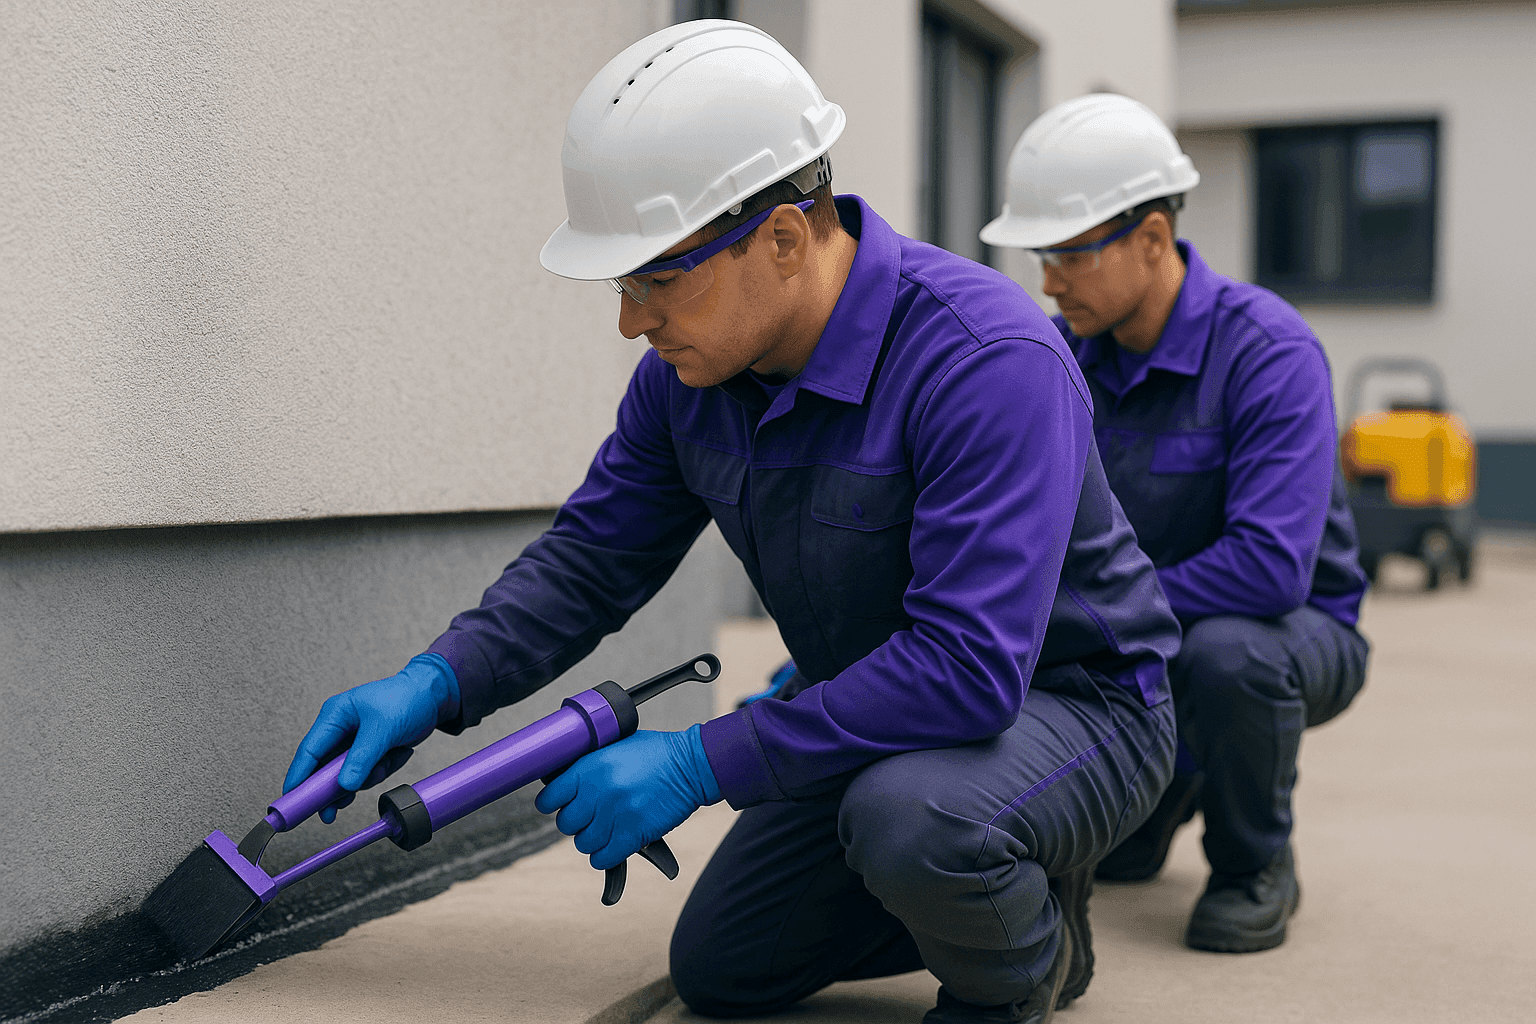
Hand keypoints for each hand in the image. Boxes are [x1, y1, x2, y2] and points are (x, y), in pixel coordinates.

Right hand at [284, 653, 459, 822]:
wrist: (433, 696)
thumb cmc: (407, 698)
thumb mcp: (383, 728)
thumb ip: (362, 757)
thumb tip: (345, 784)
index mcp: (335, 715)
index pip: (309, 751)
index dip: (298, 777)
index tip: (291, 800)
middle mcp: (341, 729)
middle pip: (325, 769)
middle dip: (334, 789)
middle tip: (331, 812)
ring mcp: (355, 742)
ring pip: (349, 775)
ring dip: (368, 776)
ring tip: (387, 762)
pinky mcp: (369, 751)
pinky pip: (368, 773)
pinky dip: (383, 770)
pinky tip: (398, 754)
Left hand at [535, 725, 720, 869]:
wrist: (692, 765)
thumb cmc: (657, 754)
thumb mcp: (616, 747)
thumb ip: (590, 765)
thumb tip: (566, 781)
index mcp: (590, 767)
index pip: (549, 798)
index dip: (553, 804)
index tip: (559, 806)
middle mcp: (598, 791)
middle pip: (566, 823)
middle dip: (577, 822)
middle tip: (591, 816)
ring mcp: (615, 814)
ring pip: (583, 844)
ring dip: (593, 840)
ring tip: (607, 829)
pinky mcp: (633, 834)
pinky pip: (602, 858)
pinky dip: (605, 855)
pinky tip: (614, 844)